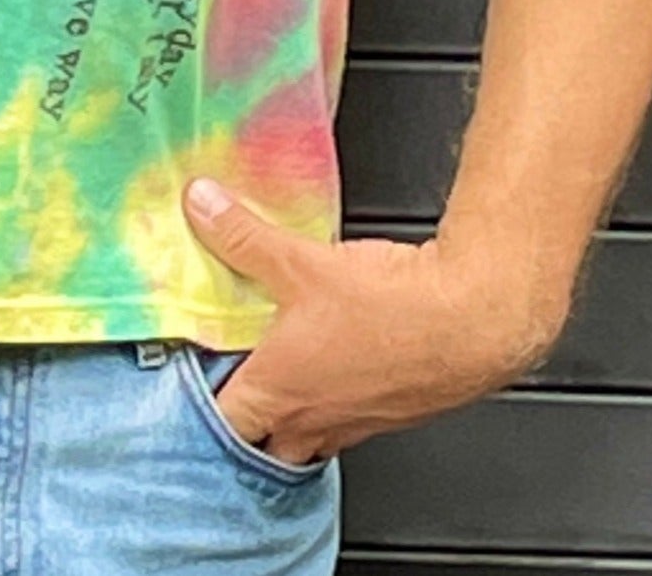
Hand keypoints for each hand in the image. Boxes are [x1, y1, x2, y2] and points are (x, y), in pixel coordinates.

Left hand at [181, 178, 565, 465]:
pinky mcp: (389, 415)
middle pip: (259, 445)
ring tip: (277, 377)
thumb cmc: (391, 309)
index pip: (220, 422)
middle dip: (241, 423)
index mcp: (280, 391)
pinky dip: (332, 402)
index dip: (194, 405)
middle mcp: (313, 420)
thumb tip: (200, 206)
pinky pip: (346, 422)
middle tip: (226, 386)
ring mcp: (353, 424)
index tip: (179, 382)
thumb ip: (242, 234)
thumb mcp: (300, 260)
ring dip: (288, 415)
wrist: (473, 322)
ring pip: (305, 438)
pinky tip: (336, 366)